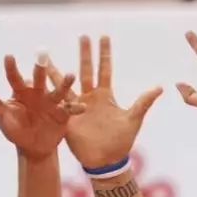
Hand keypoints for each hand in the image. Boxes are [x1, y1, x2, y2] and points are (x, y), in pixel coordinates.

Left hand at [0, 55, 84, 160]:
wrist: (33, 146)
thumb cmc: (15, 128)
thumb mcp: (2, 115)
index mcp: (21, 91)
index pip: (14, 78)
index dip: (11, 68)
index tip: (8, 57)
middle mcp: (38, 93)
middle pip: (39, 79)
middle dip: (40, 68)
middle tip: (42, 54)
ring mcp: (52, 102)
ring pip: (58, 91)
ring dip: (65, 84)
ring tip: (72, 75)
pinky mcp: (63, 113)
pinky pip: (71, 110)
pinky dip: (77, 108)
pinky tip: (83, 108)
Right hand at [44, 35, 162, 169]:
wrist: (106, 161)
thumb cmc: (121, 142)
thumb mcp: (133, 120)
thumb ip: (143, 102)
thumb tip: (160, 87)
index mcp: (105, 96)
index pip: (105, 69)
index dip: (104, 54)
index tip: (103, 36)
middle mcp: (90, 97)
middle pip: (86, 70)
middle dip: (85, 53)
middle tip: (83, 36)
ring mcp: (77, 106)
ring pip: (65, 84)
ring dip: (58, 70)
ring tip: (49, 55)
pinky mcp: (66, 117)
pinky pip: (56, 102)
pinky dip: (48, 92)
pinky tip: (37, 81)